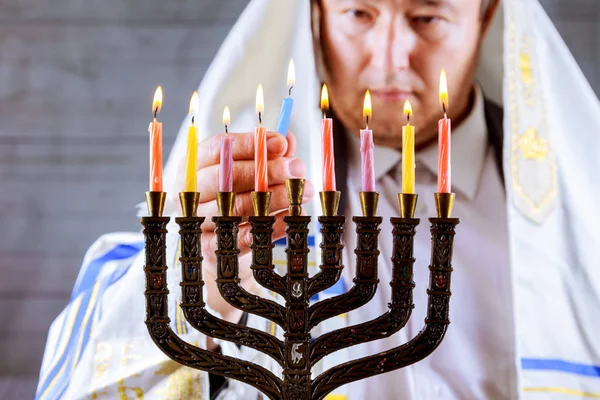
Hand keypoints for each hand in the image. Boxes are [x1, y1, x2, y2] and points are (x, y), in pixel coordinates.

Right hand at [195, 131, 312, 321]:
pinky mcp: (211, 247)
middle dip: (268, 171)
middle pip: (227, 177)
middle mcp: (193, 191)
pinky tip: (293, 216)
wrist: (224, 243)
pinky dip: (271, 226)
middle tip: (298, 168)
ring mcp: (199, 220)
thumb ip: (268, 152)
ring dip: (274, 198)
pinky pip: (243, 237)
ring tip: (304, 191)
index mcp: (197, 164)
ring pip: (236, 206)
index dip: (250, 144)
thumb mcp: (253, 169)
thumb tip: (286, 139)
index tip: (280, 144)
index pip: (218, 148)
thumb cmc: (239, 196)